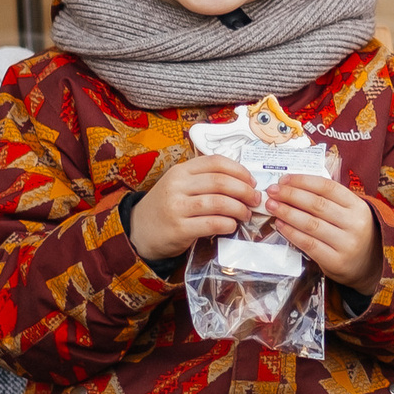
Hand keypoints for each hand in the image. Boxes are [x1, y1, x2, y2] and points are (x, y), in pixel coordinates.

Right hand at [127, 154, 256, 261]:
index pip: (216, 162)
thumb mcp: (179, 185)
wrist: (138, 231)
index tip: (251, 181)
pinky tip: (232, 225)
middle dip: (244, 191)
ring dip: (239, 208)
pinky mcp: (179, 229)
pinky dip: (228, 224)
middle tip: (255, 199)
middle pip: (221, 182)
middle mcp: (177, 186)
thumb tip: (242, 182)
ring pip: (219, 202)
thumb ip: (204, 180)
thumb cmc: (166, 207)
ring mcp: (177, 207)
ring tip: (245, 214)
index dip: (239, 170)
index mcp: (180, 171)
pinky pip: (212, 223)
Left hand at [266, 174, 381, 289]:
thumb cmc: (352, 233)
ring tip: (272, 206)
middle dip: (290, 195)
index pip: (328, 187)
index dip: (303, 181)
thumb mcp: (350, 213)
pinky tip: (280, 225)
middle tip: (272, 191)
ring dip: (287, 213)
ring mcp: (346, 244)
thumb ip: (329, 200)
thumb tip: (293, 186)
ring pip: (311, 224)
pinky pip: (309, 244)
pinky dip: (291, 233)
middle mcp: (355, 223)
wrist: (370, 265)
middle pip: (317, 204)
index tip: (284, 180)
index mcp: (358, 206)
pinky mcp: (336, 261)